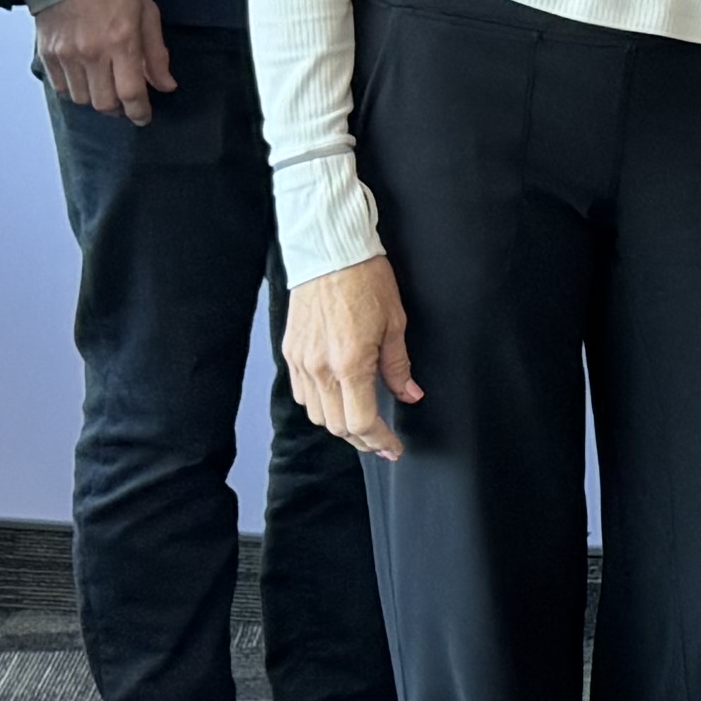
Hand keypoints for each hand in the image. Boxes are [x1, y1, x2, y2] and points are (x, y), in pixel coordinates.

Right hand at [34, 0, 172, 122]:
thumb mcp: (147, 14)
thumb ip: (156, 54)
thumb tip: (166, 85)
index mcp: (121, 43)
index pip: (131, 94)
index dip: (139, 112)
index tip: (143, 117)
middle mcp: (92, 53)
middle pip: (105, 104)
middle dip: (118, 108)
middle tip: (124, 100)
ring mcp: (67, 55)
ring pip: (82, 99)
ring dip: (96, 98)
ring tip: (104, 84)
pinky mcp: (48, 54)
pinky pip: (61, 88)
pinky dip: (74, 88)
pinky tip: (84, 75)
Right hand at [282, 253, 421, 458]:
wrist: (330, 252)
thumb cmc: (365, 279)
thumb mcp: (395, 323)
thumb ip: (399, 366)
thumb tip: (409, 394)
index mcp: (350, 363)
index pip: (362, 422)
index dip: (380, 441)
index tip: (393, 447)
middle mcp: (320, 367)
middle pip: (337, 426)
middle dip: (362, 439)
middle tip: (381, 440)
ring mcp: (301, 361)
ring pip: (317, 414)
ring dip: (340, 424)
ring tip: (361, 421)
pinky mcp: (290, 352)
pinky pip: (302, 393)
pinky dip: (320, 404)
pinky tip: (336, 397)